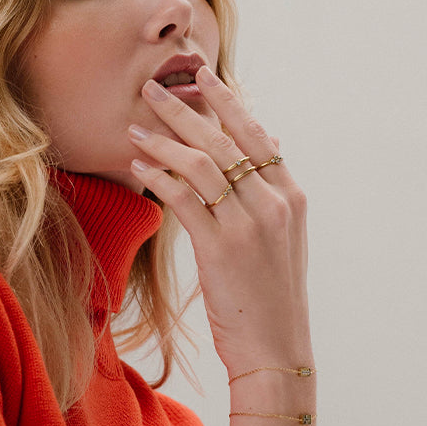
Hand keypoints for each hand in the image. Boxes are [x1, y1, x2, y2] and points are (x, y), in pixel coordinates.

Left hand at [127, 67, 311, 382]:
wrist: (276, 350)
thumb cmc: (272, 297)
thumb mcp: (284, 240)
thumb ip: (273, 192)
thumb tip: (268, 143)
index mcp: (291, 197)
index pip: (255, 134)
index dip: (226, 101)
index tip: (201, 76)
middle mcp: (274, 204)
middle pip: (225, 139)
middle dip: (186, 107)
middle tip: (154, 85)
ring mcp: (250, 226)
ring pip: (202, 164)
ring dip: (164, 140)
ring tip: (135, 125)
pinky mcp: (221, 249)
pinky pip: (183, 199)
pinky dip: (158, 178)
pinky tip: (138, 167)